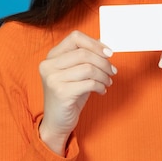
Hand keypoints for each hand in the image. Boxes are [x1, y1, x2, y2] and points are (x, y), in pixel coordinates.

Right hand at [38, 30, 115, 154]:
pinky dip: (100, 86)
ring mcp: (53, 79)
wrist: (57, 122)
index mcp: (52, 56)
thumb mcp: (76, 73)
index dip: (95, 44)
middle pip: (84, 53)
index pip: (75, 37)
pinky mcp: (61, 92)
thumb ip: (85, 57)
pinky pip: (89, 83)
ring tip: (107, 82)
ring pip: (88, 68)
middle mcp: (49, 65)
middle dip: (103, 62)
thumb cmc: (69, 95)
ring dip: (104, 75)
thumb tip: (102, 43)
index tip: (109, 53)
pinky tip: (101, 91)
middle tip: (112, 71)